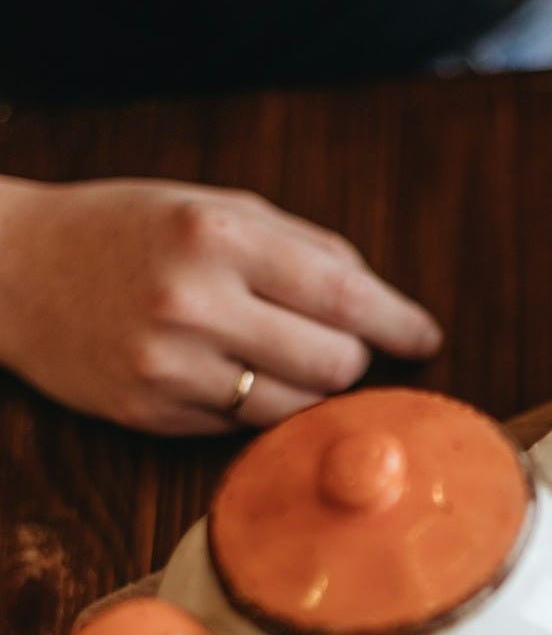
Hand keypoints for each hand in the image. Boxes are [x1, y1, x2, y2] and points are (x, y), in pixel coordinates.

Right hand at [0, 177, 441, 432]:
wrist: (13, 268)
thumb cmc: (127, 229)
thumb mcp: (213, 207)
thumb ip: (303, 245)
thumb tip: (380, 299)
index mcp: (216, 237)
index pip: (343, 293)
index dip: (398, 321)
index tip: (427, 336)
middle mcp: (193, 302)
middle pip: (333, 363)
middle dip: (351, 357)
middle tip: (335, 341)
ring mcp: (167, 365)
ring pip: (295, 406)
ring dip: (309, 387)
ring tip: (278, 355)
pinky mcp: (150, 413)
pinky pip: (242, 427)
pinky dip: (256, 406)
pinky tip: (227, 371)